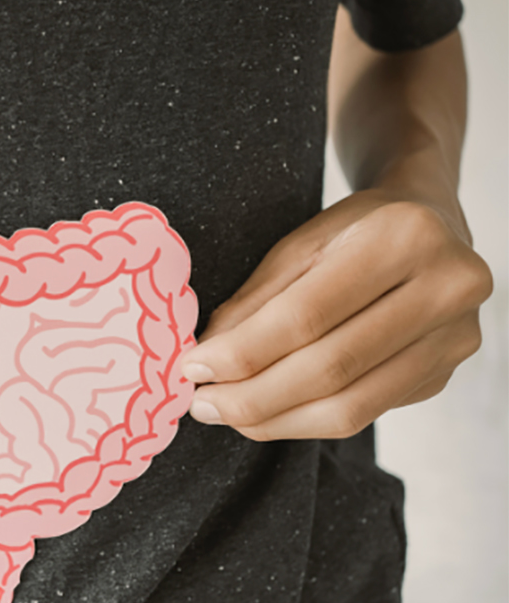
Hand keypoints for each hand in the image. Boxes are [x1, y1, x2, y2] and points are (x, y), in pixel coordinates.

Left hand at [179, 190, 492, 440]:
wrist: (432, 226)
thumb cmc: (356, 231)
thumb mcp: (300, 244)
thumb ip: (256, 301)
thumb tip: (206, 360)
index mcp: (404, 238)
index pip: (307, 315)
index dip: (243, 351)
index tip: (192, 368)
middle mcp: (445, 289)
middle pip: (331, 369)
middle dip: (254, 396)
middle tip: (202, 405)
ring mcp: (454, 339)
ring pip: (351, 408)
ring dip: (276, 420)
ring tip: (227, 416)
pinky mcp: (444, 374)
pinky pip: (366, 414)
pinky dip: (307, 421)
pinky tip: (269, 414)